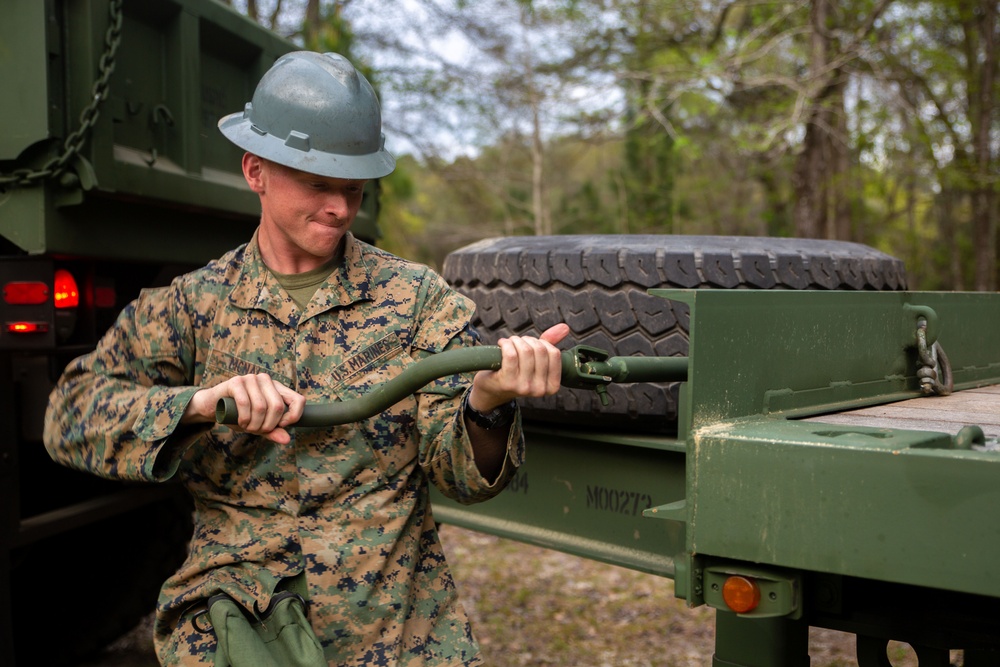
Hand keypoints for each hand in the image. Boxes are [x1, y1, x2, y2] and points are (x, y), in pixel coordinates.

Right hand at [183, 373, 304, 444]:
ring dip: (253, 424)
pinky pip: (245, 402)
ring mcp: (251, 379)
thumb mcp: (258, 425)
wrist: (213, 407)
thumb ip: (272, 431)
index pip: (299, 400)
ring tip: (247, 426)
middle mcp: (266, 380)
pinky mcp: (236, 381)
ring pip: (261, 407)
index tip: (280, 426)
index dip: (293, 416)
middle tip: (256, 430)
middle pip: (277, 407)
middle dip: (267, 425)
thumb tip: (286, 440)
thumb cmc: (239, 415)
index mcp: (277, 388)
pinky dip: (243, 418)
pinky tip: (240, 422)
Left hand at [469, 323, 569, 411]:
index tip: (531, 343)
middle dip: (527, 340)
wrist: (493, 388)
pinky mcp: (508, 383)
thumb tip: (565, 327)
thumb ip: (551, 343)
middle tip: (518, 342)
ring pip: (526, 351)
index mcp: (552, 385)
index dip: (542, 342)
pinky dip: (506, 344)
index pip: (555, 354)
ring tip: (509, 343)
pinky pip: (511, 354)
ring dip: (515, 340)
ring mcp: (524, 387)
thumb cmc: (517, 372)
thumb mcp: (536, 360)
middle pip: (540, 350)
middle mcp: (540, 389)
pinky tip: (502, 344)